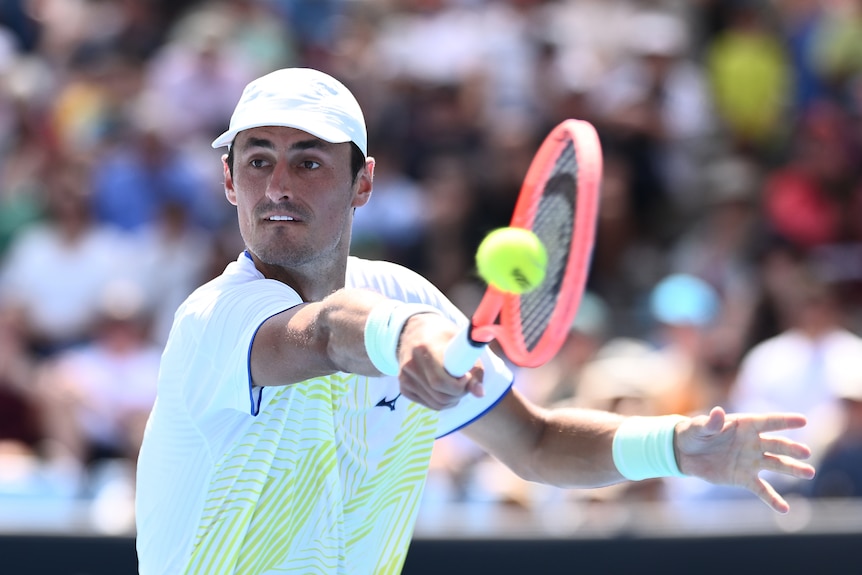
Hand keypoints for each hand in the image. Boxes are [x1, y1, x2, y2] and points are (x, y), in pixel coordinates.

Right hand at [396, 313, 484, 409]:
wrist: (416, 330)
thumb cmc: (443, 336)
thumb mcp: (461, 343)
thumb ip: (475, 368)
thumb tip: (480, 394)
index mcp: (424, 349)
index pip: (440, 381)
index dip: (459, 385)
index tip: (467, 375)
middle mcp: (410, 364)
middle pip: (439, 396)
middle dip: (458, 394)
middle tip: (466, 383)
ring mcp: (404, 377)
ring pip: (435, 404)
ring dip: (452, 400)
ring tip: (458, 386)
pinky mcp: (403, 387)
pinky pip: (428, 404)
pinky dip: (441, 402)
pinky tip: (445, 389)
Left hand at [675, 406, 815, 512]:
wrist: (686, 454)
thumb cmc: (694, 433)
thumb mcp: (698, 427)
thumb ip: (710, 423)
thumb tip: (718, 412)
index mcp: (744, 426)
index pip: (768, 422)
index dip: (784, 421)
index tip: (803, 420)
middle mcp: (753, 443)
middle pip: (776, 445)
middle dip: (791, 448)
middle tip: (805, 453)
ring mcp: (751, 461)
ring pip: (776, 465)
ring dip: (792, 469)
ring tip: (808, 473)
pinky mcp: (744, 478)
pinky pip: (762, 490)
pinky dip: (773, 499)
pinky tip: (784, 509)